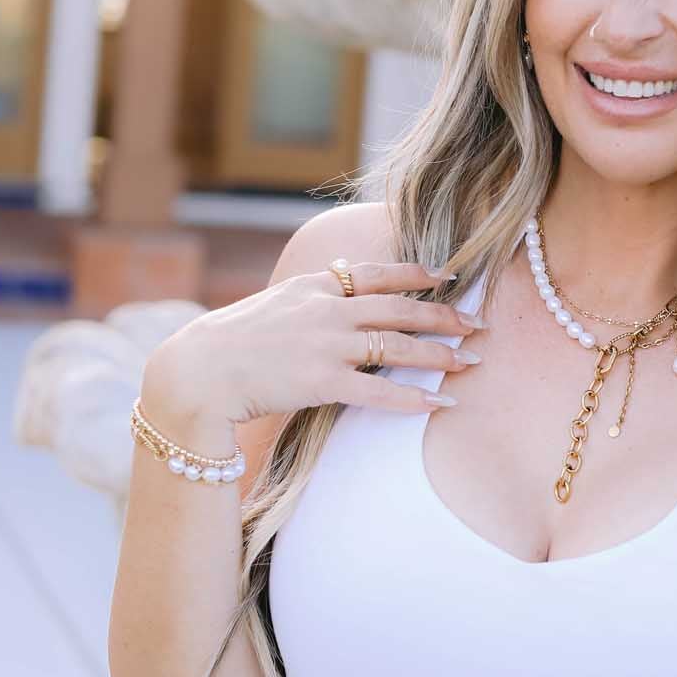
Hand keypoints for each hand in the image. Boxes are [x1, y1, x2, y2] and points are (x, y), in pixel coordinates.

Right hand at [142, 259, 481, 425]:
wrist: (197, 371)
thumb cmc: (232, 341)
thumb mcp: (275, 302)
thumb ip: (312, 294)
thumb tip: (341, 277)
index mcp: (315, 286)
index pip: (378, 273)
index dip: (418, 274)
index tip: (450, 276)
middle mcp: (326, 310)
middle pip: (399, 309)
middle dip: (444, 316)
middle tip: (479, 324)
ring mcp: (325, 345)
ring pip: (397, 346)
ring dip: (439, 355)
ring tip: (470, 362)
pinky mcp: (321, 382)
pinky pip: (378, 391)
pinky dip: (414, 398)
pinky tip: (440, 402)